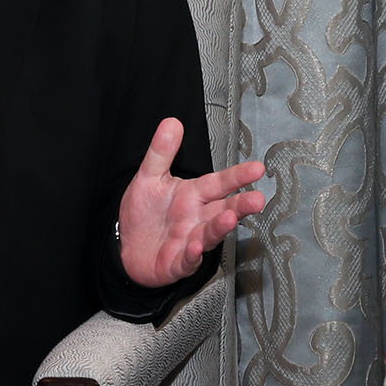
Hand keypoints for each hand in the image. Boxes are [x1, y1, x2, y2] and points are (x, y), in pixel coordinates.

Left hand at [118, 117, 266, 287]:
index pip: (220, 182)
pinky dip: (193, 254)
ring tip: (230, 218)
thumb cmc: (144, 214)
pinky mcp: (178, 263)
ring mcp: (190, 241)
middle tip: (258, 199)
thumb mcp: (148, 177)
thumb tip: (172, 122)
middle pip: (225, 209)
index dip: (238, 176)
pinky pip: (187, 259)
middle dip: (242, 205)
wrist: (127, 249)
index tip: (258, 167)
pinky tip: (195, 247)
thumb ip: (161, 152)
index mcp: (194, 195)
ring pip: (210, 234)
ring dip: (221, 227)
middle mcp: (198, 218)